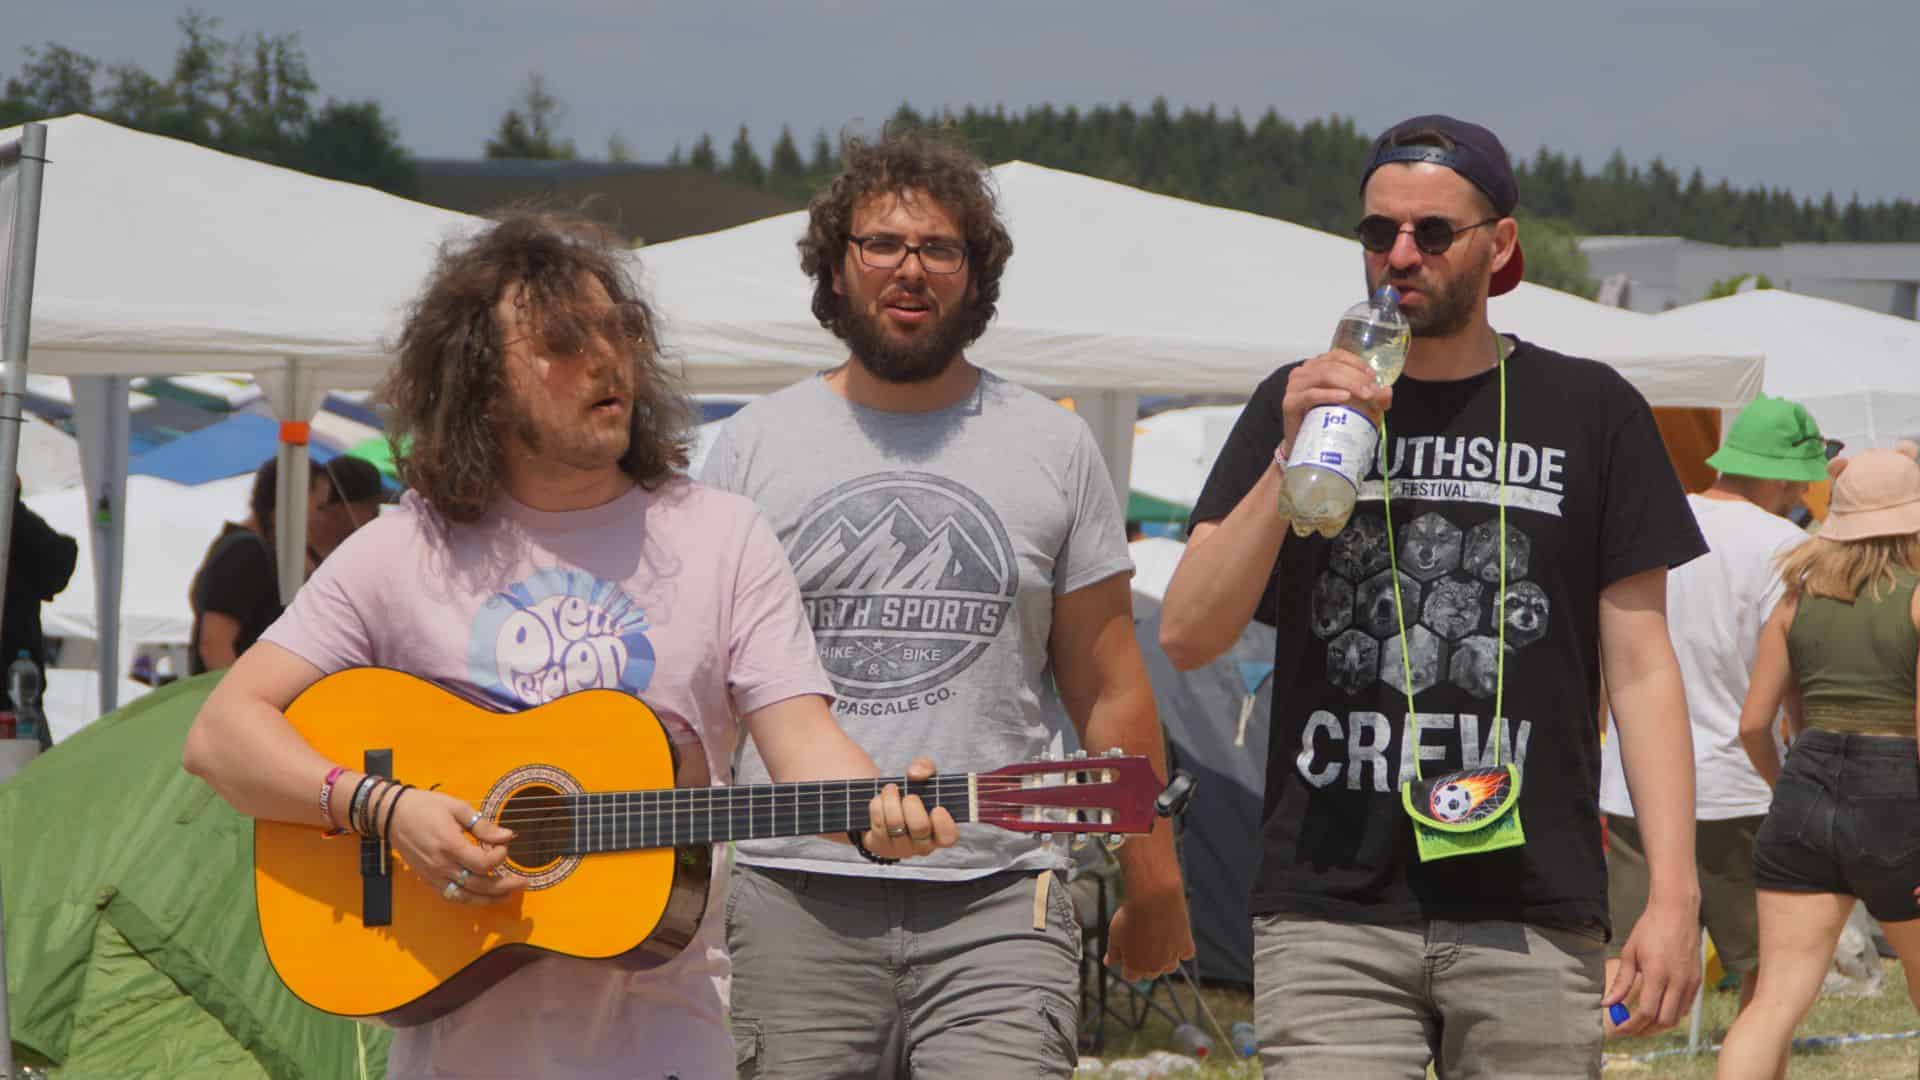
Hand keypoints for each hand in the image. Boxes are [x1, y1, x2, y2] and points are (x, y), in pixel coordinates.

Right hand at [384, 786, 525, 904]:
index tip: (504, 846)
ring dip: (490, 898)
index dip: (499, 857)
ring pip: (466, 896)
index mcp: (450, 845)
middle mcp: (442, 865)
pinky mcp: (428, 880)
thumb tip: (507, 836)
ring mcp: (434, 875)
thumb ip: (483, 826)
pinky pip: (452, 896)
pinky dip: (469, 899)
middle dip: (504, 886)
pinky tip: (483, 896)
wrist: (392, 815)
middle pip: (478, 884)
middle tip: (523, 882)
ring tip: (508, 895)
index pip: (483, 863)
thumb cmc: (425, 807)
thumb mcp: (457, 808)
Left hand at [864, 756, 959, 859]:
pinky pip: (878, 825)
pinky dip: (877, 806)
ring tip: (890, 789)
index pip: (948, 837)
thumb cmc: (912, 794)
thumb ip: (926, 767)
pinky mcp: (880, 847)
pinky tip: (879, 800)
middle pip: (920, 827)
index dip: (944, 824)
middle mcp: (922, 845)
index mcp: (940, 832)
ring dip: (891, 799)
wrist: (884, 805)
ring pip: (896, 825)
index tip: (937, 807)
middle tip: (908, 795)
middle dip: (912, 804)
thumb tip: (915, 774)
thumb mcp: (923, 777)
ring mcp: (901, 849)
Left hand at [1105, 885, 1195, 981]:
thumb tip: (1108, 963)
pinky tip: (1173, 935)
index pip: (1131, 976)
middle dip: (1146, 962)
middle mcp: (1154, 967)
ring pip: (1169, 967)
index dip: (1128, 964)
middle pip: (1150, 973)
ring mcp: (1171, 958)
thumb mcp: (1115, 933)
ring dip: (1165, 958)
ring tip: (1158, 938)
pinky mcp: (1186, 946)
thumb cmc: (1131, 915)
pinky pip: (1185, 954)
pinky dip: (1181, 948)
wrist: (1153, 898)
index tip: (1129, 950)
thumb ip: (1113, 952)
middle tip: (1143, 940)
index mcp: (1134, 967)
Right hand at [1280, 350, 1392, 452]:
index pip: (1337, 355)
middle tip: (1372, 391)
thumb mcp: (1351, 406)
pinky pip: (1311, 394)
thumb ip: (1370, 397)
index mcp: (1316, 367)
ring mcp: (1294, 386)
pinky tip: (1344, 397)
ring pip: (1323, 376)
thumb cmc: (1325, 421)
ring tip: (1364, 395)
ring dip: (1347, 383)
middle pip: (1332, 365)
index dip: (1356, 363)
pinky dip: (1329, 394)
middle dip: (1356, 377)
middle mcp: (1303, 372)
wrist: (1304, 446)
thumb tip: (1387, 392)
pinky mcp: (1289, 403)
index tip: (1373, 377)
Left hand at [1603, 895, 1700, 1035]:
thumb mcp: (1630, 953)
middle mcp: (1678, 981)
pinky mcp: (1698, 981)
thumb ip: (1621, 982)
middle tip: (1630, 1030)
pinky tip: (1658, 1011)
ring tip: (1642, 1023)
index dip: (1632, 1025)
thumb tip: (1608, 1003)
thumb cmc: (1650, 929)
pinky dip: (1672, 1015)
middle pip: (1664, 1021)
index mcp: (1657, 973)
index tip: (1620, 1028)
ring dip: (1659, 1025)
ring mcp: (1691, 982)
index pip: (1646, 1012)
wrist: (1676, 912)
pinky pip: (1686, 1008)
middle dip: (1646, 1030)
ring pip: (1677, 1017)